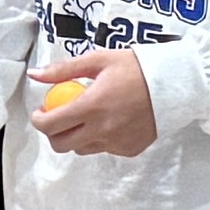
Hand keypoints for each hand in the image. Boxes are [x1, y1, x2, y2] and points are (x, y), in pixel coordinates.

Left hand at [31, 48, 157, 156]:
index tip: (41, 111)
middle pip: (61, 144)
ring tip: (88, 116)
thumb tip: (35, 74)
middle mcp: (103, 129)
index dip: (38, 120)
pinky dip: (101, 138)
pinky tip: (111, 120)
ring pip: (82, 148)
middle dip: (53, 133)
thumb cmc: (136, 67)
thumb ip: (63, 69)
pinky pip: (105, 149)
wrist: (175, 84)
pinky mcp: (129, 150)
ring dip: (77, 136)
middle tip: (59, 117)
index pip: (50, 125)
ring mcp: (116, 142)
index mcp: (92, 105)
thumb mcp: (98, 60)